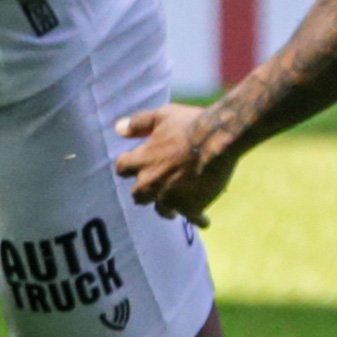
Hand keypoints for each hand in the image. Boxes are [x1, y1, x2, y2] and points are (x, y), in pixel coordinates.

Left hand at [113, 100, 240, 221]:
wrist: (218, 141)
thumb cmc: (190, 125)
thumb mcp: (162, 116)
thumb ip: (139, 124)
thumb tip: (118, 129)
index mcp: (142, 161)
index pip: (122, 168)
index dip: (128, 166)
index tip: (134, 166)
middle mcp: (151, 183)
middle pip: (138, 195)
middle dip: (144, 192)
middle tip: (155, 189)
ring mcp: (170, 198)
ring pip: (162, 210)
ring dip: (167, 207)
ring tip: (175, 207)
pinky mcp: (191, 207)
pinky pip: (193, 218)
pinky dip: (198, 218)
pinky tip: (203, 220)